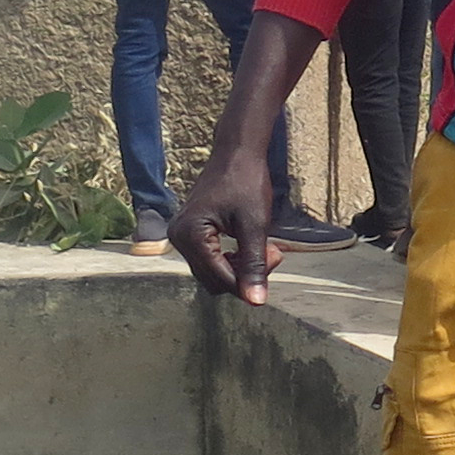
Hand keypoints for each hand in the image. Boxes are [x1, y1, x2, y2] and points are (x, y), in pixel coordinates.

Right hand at [170, 142, 282, 302]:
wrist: (236, 153)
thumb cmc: (246, 182)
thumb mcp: (254, 225)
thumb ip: (254, 264)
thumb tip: (256, 302)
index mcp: (190, 235)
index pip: (220, 279)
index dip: (249, 281)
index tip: (275, 259)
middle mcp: (178, 238)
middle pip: (214, 281)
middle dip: (244, 273)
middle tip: (272, 251)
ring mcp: (180, 236)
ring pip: (212, 273)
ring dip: (239, 267)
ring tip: (264, 247)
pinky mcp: (188, 234)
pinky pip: (209, 260)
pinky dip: (230, 259)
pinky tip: (248, 245)